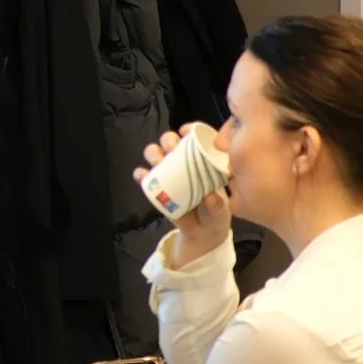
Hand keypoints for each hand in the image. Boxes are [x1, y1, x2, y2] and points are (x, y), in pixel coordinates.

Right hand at [137, 130, 231, 262]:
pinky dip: (141, 174)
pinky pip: (144, 177)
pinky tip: (143, 175)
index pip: (195, 138)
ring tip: (158, 161)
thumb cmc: (216, 213)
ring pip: (155, 154)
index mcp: (202, 161)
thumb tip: (209, 196)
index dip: (190, 130)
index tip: (186, 132)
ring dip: (153, 153)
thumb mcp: (221, 209)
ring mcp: (168, 173)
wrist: (202, 232)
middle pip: (171, 141)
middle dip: (168, 140)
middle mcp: (183, 162)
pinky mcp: (156, 187)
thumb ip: (217, 205)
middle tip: (172, 149)